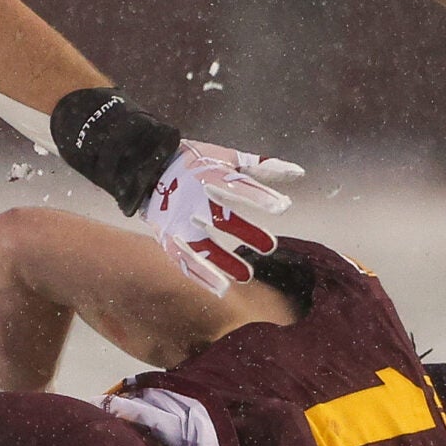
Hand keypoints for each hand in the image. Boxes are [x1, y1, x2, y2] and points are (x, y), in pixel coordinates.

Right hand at [139, 139, 302, 294]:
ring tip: (247, 276)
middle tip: (270, 247)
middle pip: (220, 218)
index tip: (282, 207)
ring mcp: (177, 219)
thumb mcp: (226, 156)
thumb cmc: (195, 161)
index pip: (235, 185)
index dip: (258, 196)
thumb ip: (261, 165)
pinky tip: (221, 289)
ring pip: (200, 244)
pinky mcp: (166, 235)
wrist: (146, 169)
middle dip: (245, 232)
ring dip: (223, 261)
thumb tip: (299, 172)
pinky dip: (201, 275)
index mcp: (207, 174)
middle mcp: (191, 198)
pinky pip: (182, 258)